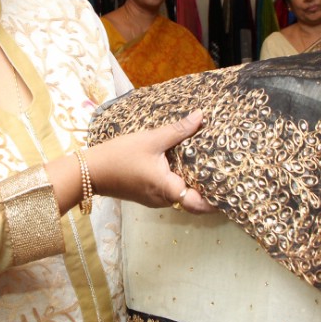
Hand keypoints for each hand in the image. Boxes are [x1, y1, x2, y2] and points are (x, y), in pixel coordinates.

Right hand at [87, 110, 213, 213]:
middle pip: (193, 201)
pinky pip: (170, 192)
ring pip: (181, 196)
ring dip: (193, 185)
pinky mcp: (147, 195)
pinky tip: (184, 166)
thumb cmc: (120, 156)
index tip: (230, 189)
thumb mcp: (151, 140)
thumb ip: (178, 130)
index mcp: (168, 188)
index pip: (199, 204)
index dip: (216, 201)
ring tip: (209, 166)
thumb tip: (201, 117)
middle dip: (208, 190)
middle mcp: (164, 199)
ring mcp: (155, 200)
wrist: (90, 170)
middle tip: (224, 173)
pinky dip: (179, 182)